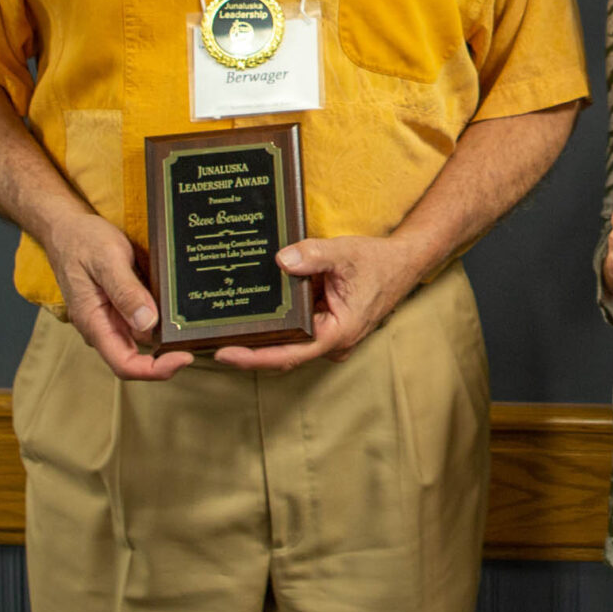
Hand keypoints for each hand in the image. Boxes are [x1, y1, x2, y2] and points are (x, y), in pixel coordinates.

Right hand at [41, 210, 192, 381]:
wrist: (67, 228)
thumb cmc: (82, 241)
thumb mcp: (107, 260)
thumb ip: (126, 291)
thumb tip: (148, 323)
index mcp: (93, 322)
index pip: (124, 365)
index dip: (156, 370)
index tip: (185, 357)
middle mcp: (103, 327)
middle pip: (139, 358)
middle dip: (169, 355)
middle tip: (199, 340)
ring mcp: (112, 319)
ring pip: (145, 340)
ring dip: (169, 337)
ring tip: (195, 322)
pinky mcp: (122, 308)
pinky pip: (145, 321)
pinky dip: (164, 319)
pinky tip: (181, 309)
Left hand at [214, 235, 419, 370]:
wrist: (404, 262)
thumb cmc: (378, 262)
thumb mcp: (345, 253)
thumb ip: (313, 255)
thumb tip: (280, 261)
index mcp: (337, 333)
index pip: (287, 355)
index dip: (253, 358)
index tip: (224, 353)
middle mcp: (331, 343)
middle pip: (281, 353)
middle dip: (248, 347)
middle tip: (208, 337)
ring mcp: (328, 336)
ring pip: (287, 342)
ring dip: (261, 333)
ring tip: (222, 324)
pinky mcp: (325, 325)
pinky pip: (295, 328)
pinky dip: (276, 320)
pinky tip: (254, 308)